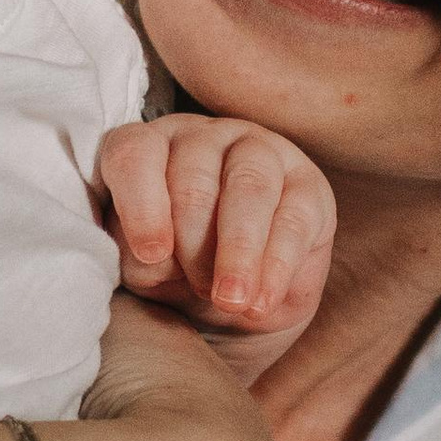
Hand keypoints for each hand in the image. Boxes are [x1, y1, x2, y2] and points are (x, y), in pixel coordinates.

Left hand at [97, 116, 335, 385]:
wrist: (233, 301)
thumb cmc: (176, 273)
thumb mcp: (146, 273)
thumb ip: (142, 260)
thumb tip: (157, 255)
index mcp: (147, 150)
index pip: (133, 155)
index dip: (141, 203)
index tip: (151, 254)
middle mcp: (200, 139)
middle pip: (195, 177)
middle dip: (196, 242)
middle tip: (200, 291)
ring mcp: (258, 150)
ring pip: (250, 186)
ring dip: (239, 249)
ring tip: (232, 300)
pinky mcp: (306, 182)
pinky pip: (294, 217)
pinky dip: (276, 265)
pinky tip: (262, 302)